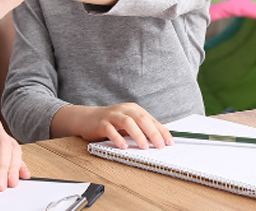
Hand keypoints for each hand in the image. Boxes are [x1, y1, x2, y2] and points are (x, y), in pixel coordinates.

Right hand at [54, 103, 173, 149]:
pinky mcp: (101, 123)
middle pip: (141, 119)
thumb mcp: (128, 123)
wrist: (86, 118)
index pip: (150, 119)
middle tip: (160, 145)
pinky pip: (110, 130)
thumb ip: (142, 129)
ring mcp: (112, 116)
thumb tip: (161, 139)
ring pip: (127, 122)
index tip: (169, 142)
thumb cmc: (111, 122)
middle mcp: (123, 110)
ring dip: (137, 134)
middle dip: (152, 133)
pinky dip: (118, 138)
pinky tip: (123, 146)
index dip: (161, 131)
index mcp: (133, 109)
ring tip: (144, 146)